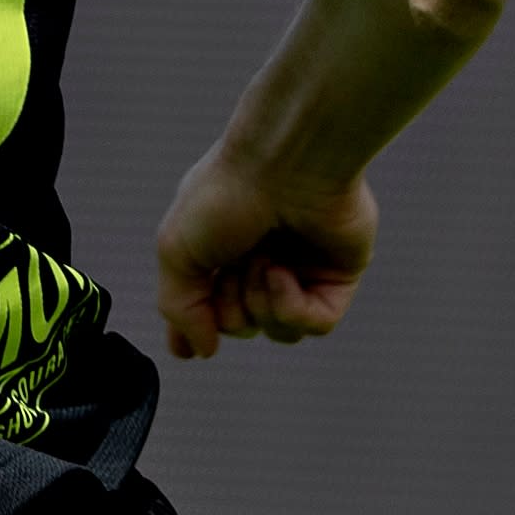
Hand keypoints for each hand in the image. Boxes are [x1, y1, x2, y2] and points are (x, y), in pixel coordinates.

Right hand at [153, 144, 373, 358]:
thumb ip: (178, 307)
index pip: (208, 306)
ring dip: (261, 305)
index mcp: (222, 249)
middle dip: (229, 307)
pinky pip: (316, 324)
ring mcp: (302, 269)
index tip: (190, 350)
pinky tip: (283, 273)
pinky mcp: (338, 275)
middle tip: (231, 269)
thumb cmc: (227, 194)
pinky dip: (293, 308)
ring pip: (279, 332)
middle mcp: (261, 259)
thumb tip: (199, 350)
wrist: (284, 164)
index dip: (197, 332)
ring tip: (262, 263)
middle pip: (241, 325)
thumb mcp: (176, 251)